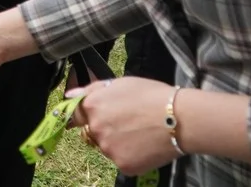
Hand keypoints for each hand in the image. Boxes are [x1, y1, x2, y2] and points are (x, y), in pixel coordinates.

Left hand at [65, 77, 179, 175]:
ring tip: (141, 133)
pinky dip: (132, 156)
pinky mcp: (123, 165)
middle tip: (128, 123)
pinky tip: (146, 146)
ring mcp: (108, 149)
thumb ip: (92, 90)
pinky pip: (122, 161)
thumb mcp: (120, 83)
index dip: (83, 116)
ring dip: (118, 143)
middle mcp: (96, 129)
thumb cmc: (152, 96)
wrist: (180, 118)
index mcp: (92, 106)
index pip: (74, 116)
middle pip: (93, 132)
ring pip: (108, 148)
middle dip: (106, 129)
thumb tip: (70, 96)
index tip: (89, 118)